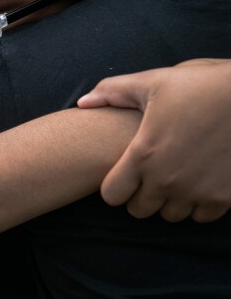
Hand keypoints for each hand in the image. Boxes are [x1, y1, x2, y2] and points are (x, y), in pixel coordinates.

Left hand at [77, 58, 230, 221]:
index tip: (125, 174)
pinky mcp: (224, 197)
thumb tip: (82, 102)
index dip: (115, 186)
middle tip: (151, 176)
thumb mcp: (155, 82)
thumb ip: (113, 92)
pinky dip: (199, 204)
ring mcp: (197, 191)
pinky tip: (199, 183)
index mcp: (143, 155)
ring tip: (175, 178)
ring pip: (170, 215)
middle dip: (141, 195)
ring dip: (170, 201)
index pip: (112, 195)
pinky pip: (201, 216)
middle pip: (139, 210)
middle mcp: (167, 180)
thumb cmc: (201, 85)